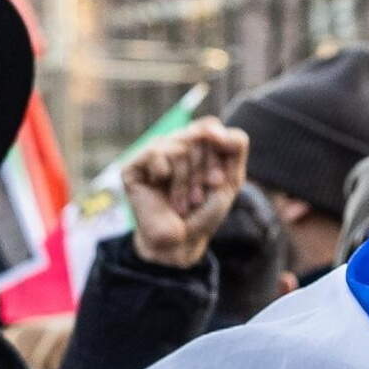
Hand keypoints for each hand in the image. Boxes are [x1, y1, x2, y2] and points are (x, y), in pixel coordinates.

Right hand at [123, 120, 250, 269]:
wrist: (180, 242)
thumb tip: (216, 128)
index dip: (216, 154)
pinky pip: (157, 153)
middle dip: (203, 171)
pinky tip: (161, 189)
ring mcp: (151, 154)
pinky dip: (166, 175)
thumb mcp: (231, 178)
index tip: (217, 182)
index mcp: (193, 144)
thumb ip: (236, 145)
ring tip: (182, 201)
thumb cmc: (203, 212)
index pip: (209, 127)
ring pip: (179, 147)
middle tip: (197, 197)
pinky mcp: (132, 166)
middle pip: (196, 136)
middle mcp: (171, 144)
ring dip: (185, 180)